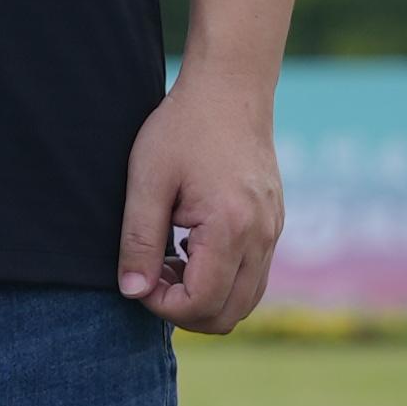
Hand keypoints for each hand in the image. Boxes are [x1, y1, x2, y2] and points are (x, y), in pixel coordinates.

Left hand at [117, 65, 283, 331]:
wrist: (230, 90)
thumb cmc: (183, 127)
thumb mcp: (147, 179)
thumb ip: (138, 239)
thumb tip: (132, 292)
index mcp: (231, 227)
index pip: (202, 304)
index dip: (163, 305)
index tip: (138, 279)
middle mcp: (262, 238)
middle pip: (227, 315)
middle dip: (183, 310)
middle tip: (150, 274)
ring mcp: (274, 234)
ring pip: (244, 302)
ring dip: (204, 297)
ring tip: (168, 260)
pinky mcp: (274, 227)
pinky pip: (253, 278)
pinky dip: (222, 280)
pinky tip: (189, 247)